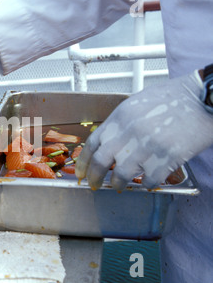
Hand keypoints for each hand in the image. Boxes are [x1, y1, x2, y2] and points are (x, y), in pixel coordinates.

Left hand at [75, 70, 212, 190]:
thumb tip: (107, 143)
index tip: (81, 173)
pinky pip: (148, 180)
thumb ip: (120, 123)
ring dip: (119, 183)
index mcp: (119, 117)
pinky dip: (146, 184)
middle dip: (94, 178)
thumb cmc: (174, 98)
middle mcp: (129, 132)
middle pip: (101, 162)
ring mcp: (147, 146)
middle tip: (94, 185)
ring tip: (120, 185)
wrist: (203, 97)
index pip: (92, 144)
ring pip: (122, 175)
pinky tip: (148, 181)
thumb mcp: (137, 103)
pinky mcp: (166, 157)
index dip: (83, 162)